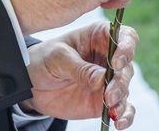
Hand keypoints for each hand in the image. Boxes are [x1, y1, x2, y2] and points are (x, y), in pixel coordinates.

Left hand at [21, 22, 137, 128]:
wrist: (32, 84)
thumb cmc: (45, 59)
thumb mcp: (58, 58)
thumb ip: (79, 68)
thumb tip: (101, 78)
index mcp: (100, 36)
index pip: (125, 37)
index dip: (126, 48)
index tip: (117, 63)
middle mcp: (109, 56)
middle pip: (127, 65)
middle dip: (120, 80)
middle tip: (108, 93)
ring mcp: (109, 79)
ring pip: (126, 87)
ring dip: (121, 98)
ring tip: (111, 107)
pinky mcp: (105, 100)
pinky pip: (123, 108)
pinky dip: (125, 115)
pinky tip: (119, 122)